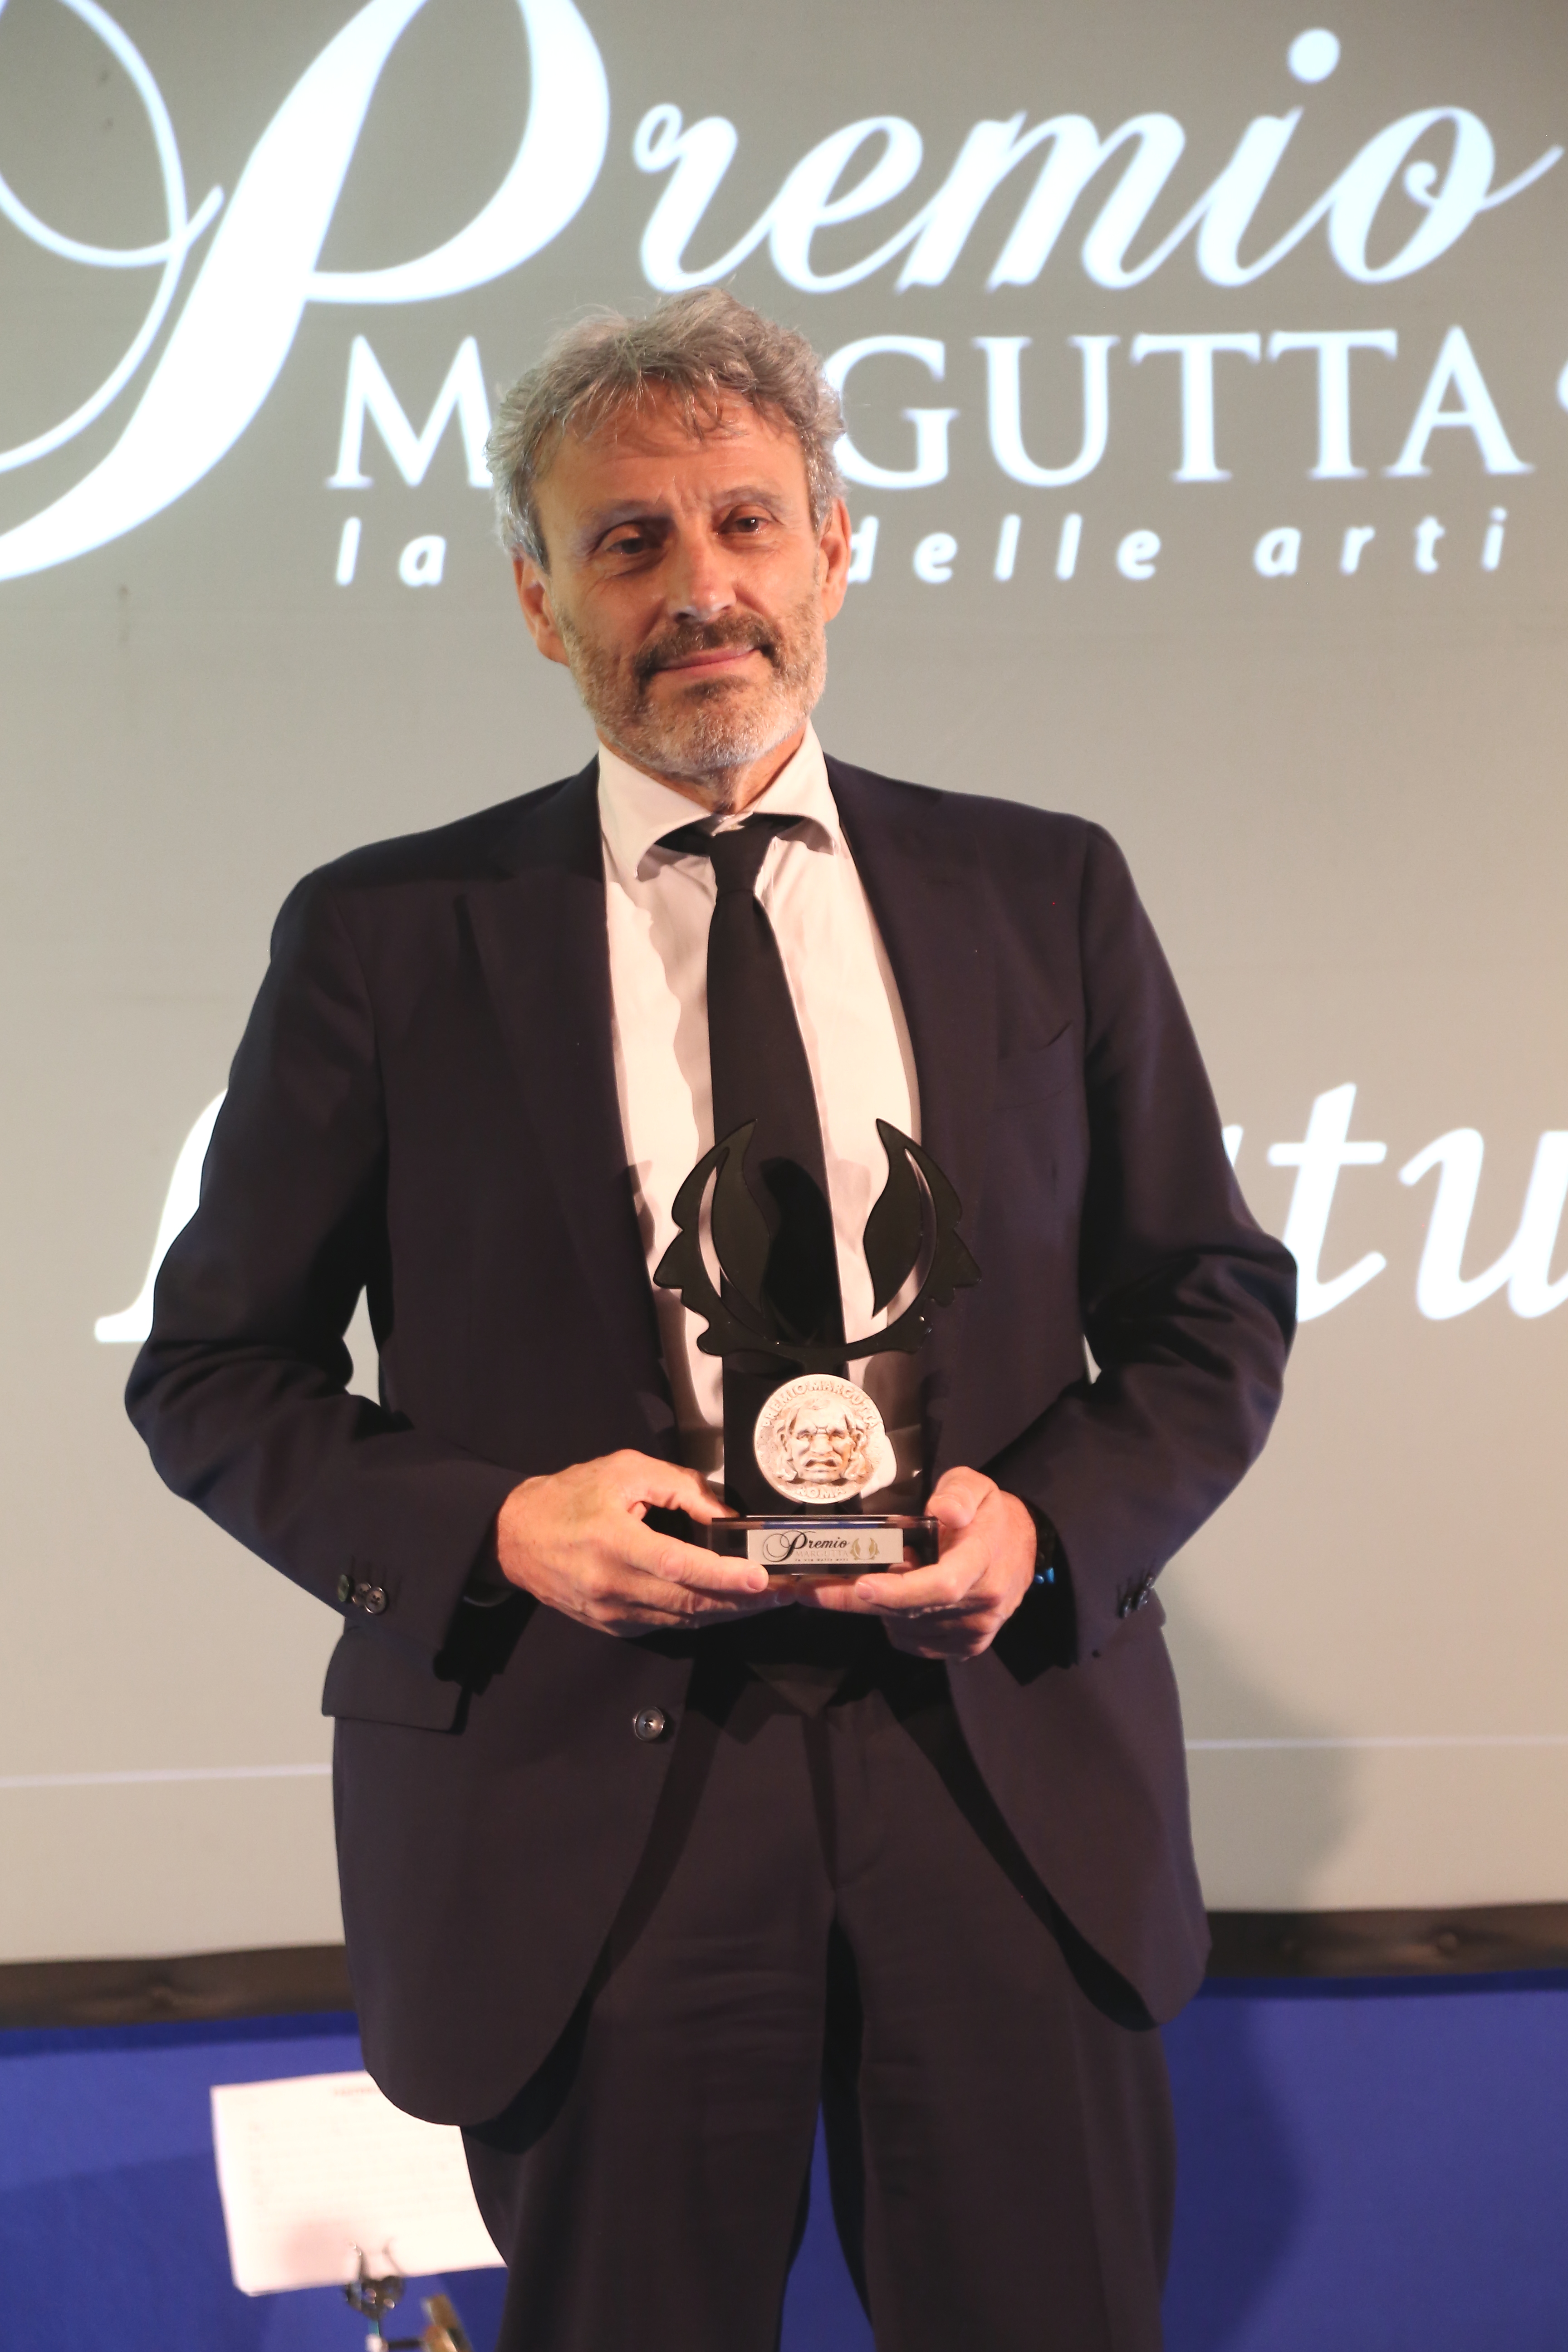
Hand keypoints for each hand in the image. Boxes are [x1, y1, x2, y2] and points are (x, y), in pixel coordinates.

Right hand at [493, 1451, 783, 1636]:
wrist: (515, 1536)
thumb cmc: (569, 1496)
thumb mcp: (624, 1470)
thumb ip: (679, 1488)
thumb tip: (725, 1515)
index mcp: (613, 1544)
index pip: (678, 1566)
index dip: (723, 1575)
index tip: (761, 1578)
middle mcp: (612, 1586)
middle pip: (689, 1601)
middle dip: (743, 1600)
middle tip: (786, 1592)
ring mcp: (611, 1613)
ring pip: (683, 1619)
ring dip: (728, 1612)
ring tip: (768, 1600)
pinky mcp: (612, 1626)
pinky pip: (666, 1624)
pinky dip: (699, 1616)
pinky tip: (726, 1604)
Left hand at [802, 1467, 1036, 1659]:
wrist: (1022, 1548)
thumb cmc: (989, 1513)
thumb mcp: (976, 1485)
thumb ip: (958, 1493)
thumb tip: (943, 1510)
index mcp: (983, 1560)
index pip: (941, 1585)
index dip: (899, 1591)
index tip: (861, 1586)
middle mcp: (981, 1604)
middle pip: (909, 1612)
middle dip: (853, 1601)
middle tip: (808, 1589)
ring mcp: (974, 1631)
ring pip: (905, 1629)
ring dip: (876, 1608)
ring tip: (869, 1578)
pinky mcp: (966, 1647)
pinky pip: (913, 1642)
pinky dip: (892, 1623)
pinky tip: (891, 1598)